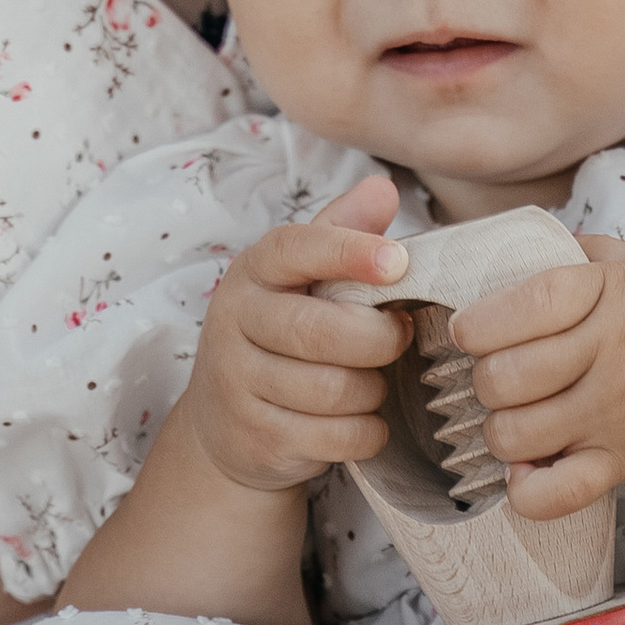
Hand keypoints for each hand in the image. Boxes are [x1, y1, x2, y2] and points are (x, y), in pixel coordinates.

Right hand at [174, 174, 412, 496]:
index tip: (398, 262)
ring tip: (372, 381)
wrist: (226, 425)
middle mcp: (235, 321)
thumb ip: (342, 232)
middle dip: (377, 338)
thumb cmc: (282, 337)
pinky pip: (335, 437)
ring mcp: (238, 383)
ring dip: (372, 390)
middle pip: (320, 331)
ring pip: (333, 389)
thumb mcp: (303, 279)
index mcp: (253, 272)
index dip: (348, 252)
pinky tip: (362, 421)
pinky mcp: (256, 436)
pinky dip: (365, 432)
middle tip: (398, 337)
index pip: (294, 249)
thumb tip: (383, 188)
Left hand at [448, 233, 624, 513]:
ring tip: (517, 418)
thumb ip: (570, 254)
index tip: (469, 330)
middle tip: (499, 377)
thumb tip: (507, 251)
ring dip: (500, 430)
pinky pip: (556, 492)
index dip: (476, 323)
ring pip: (515, 435)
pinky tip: (527, 469)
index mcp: (606, 293)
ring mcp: (616, 413)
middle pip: (503, 378)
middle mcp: (609, 353)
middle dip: (484, 380)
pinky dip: (527, 490)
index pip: (519, 307)